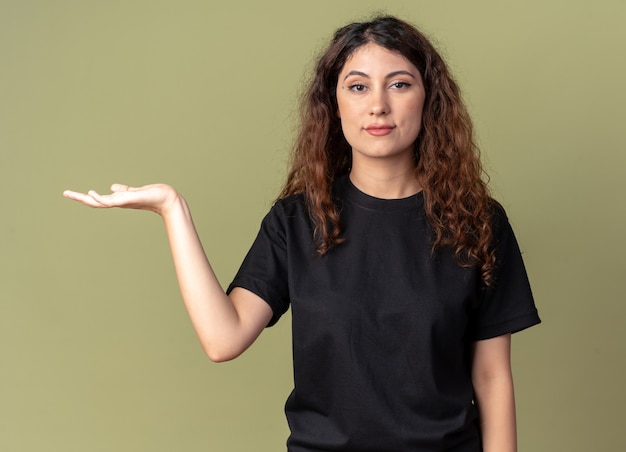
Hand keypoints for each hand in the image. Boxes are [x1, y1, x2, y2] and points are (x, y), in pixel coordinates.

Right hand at [63, 183, 178, 215]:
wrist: (166, 198)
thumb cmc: (152, 195)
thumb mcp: (134, 192)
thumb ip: (123, 190)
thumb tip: (113, 187)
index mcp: (118, 200)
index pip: (98, 199)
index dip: (85, 197)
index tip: (72, 193)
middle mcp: (118, 202)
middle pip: (95, 202)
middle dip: (79, 198)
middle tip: (65, 193)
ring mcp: (122, 202)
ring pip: (100, 202)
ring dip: (85, 198)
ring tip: (71, 193)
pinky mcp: (128, 199)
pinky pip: (111, 201)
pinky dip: (100, 198)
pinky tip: (91, 192)